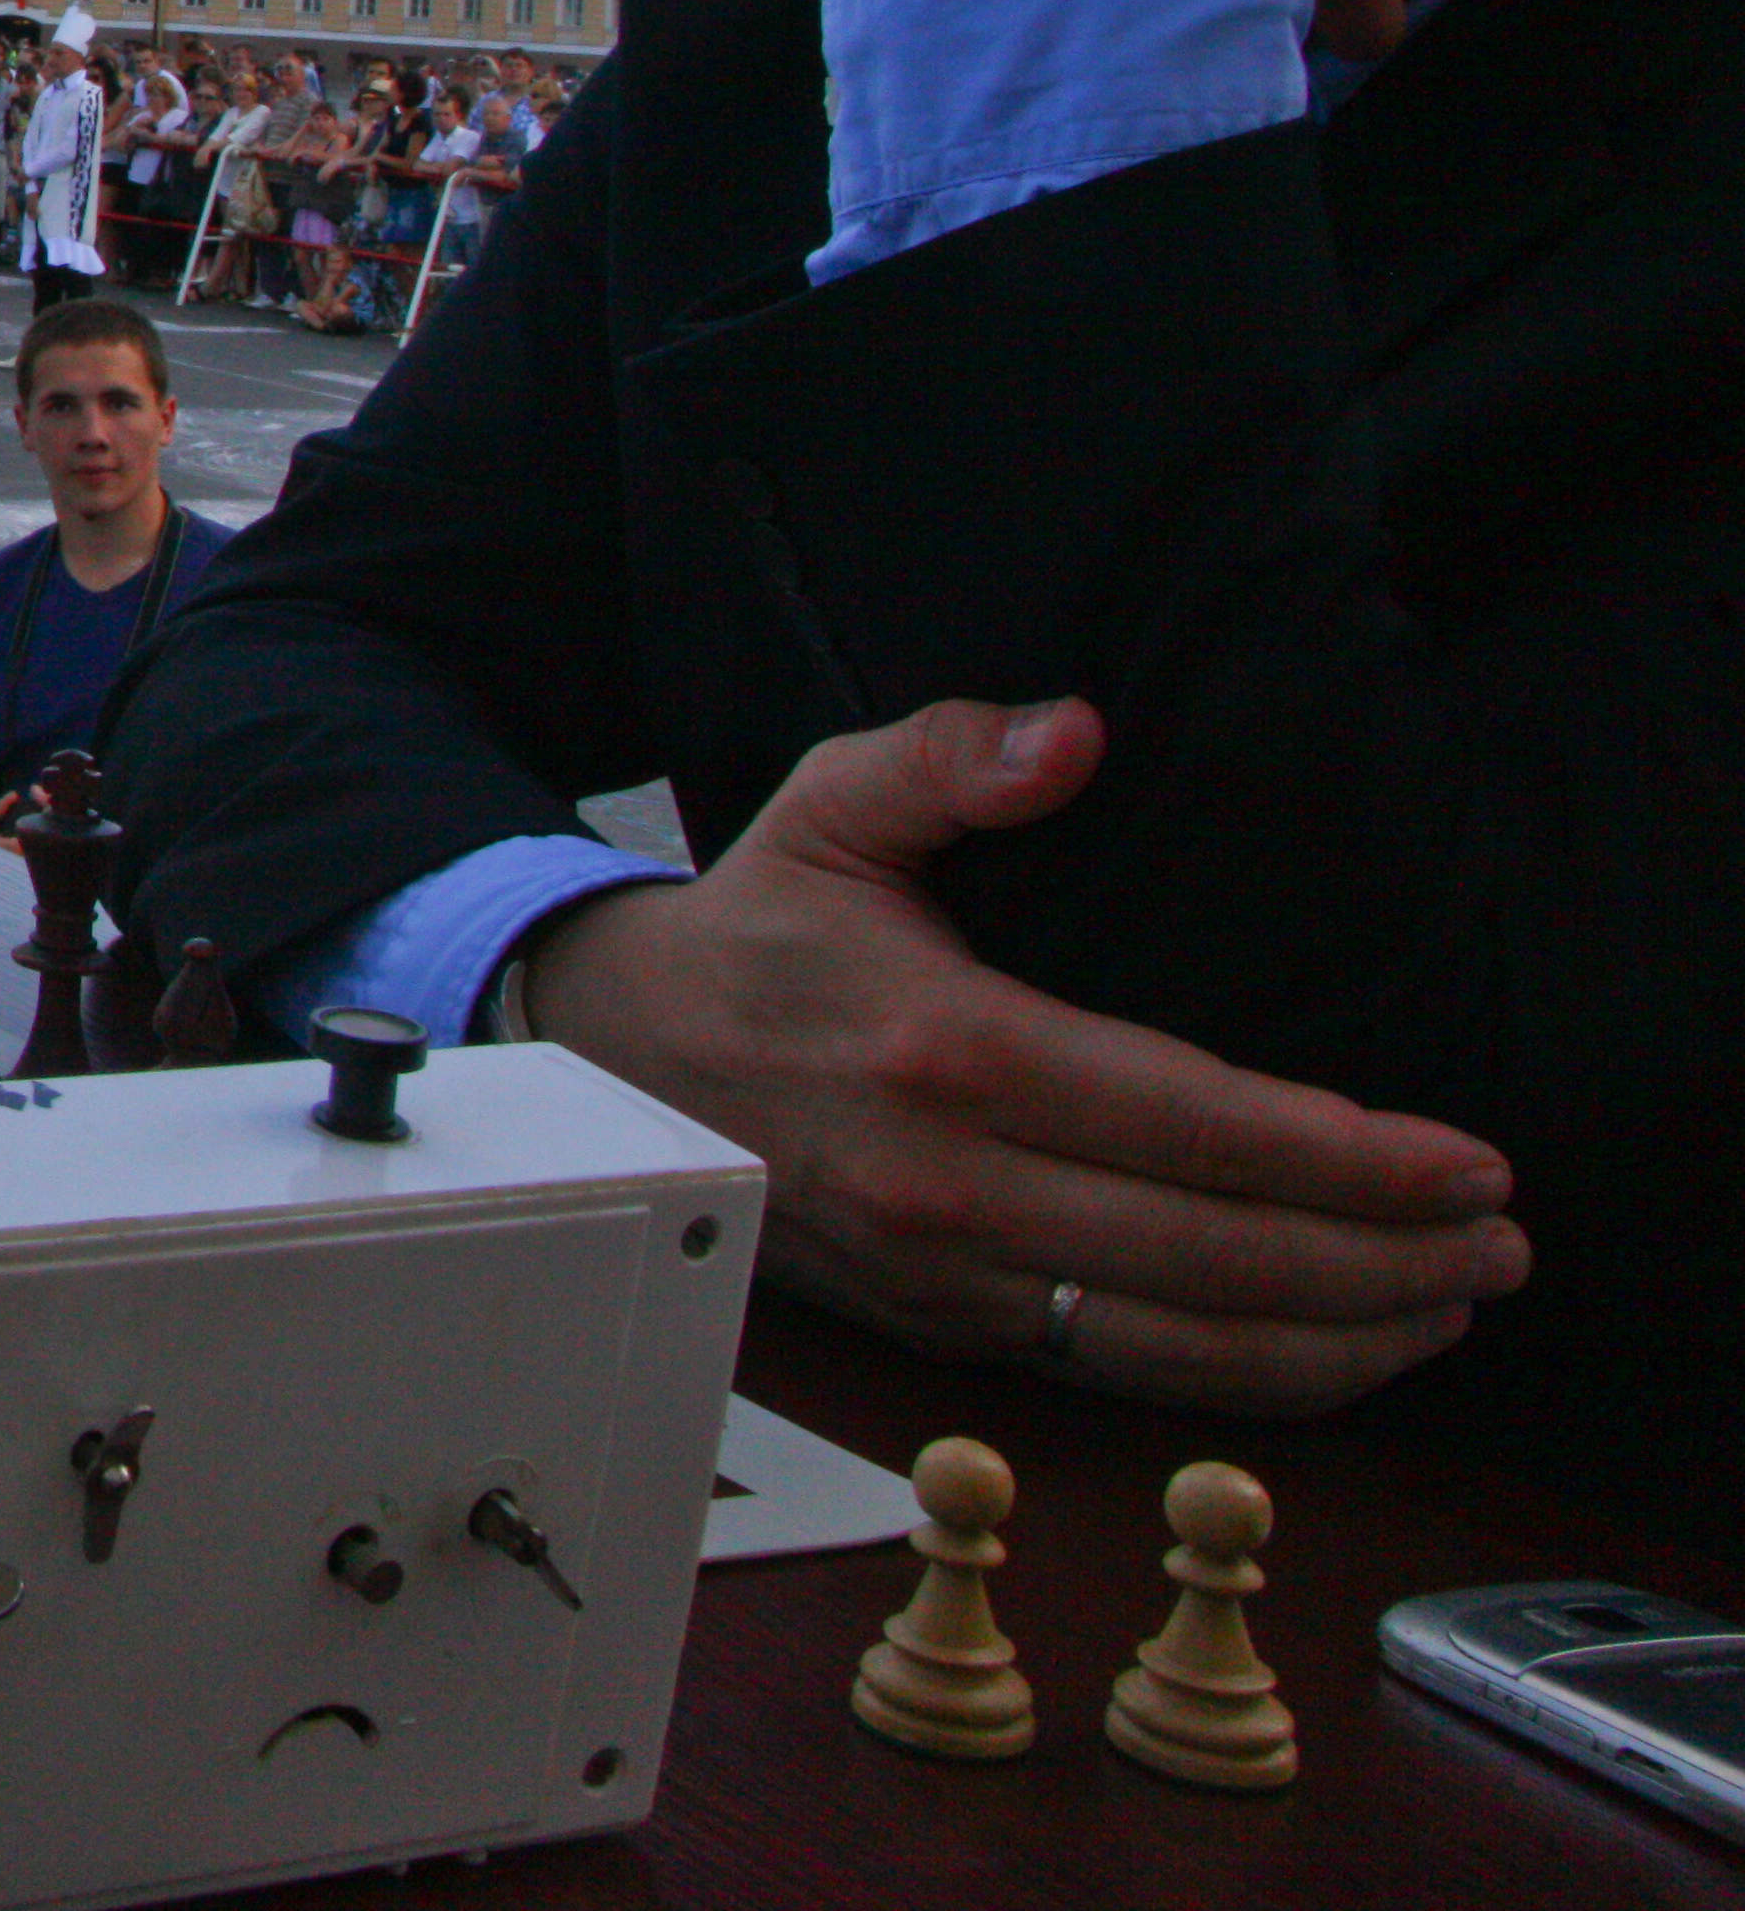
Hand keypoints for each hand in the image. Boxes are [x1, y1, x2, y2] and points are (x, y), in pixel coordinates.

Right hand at [524, 698, 1524, 1411]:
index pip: (1191, 1124)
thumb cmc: (753, 929)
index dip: (1345, 1157)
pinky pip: (1121, 1375)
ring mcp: (944, 1273)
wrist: (617, 1050)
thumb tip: (1075, 734)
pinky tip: (1331, 1352)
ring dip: (1339, 1339)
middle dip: (1384, 1261)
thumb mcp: (831, 802)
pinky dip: (1245, 1382)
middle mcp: (950, 1182)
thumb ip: (952, 755)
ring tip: (1448, 1306)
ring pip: (1180, 1344)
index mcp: (946, 1047)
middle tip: (1497, 1245)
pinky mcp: (940, 1327)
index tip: (1464, 1164)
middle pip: (1213, 1255)